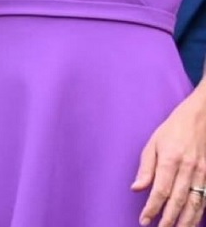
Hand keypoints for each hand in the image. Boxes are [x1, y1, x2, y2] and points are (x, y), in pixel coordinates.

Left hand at [132, 84, 205, 226]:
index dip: (152, 208)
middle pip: (177, 201)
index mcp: (170, 158)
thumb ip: (145, 167)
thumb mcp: (153, 142)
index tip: (144, 220)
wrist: (201, 118)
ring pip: (194, 205)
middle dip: (167, 219)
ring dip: (185, 222)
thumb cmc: (172, 130)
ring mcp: (202, 174)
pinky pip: (205, 200)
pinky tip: (191, 223)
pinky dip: (198, 214)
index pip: (160, 190)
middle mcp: (188, 168)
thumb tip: (136, 188)